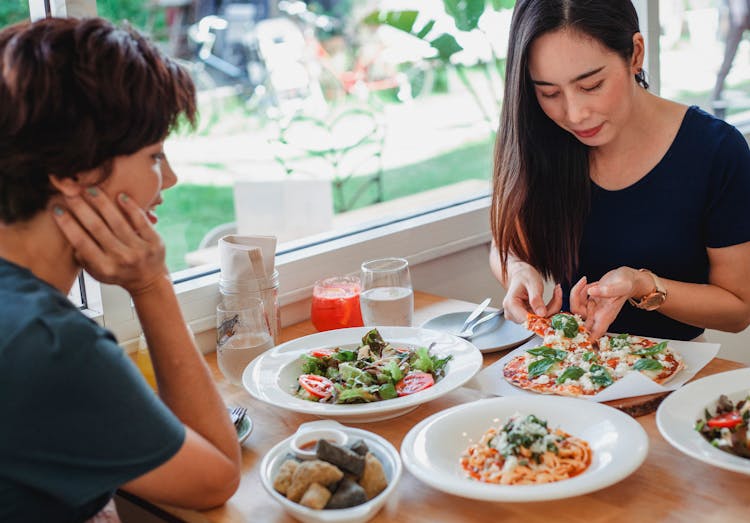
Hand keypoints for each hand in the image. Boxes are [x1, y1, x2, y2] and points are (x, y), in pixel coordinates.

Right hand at [52, 187, 167, 295]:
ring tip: (90, 189)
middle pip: (97, 229)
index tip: (57, 209)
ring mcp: (140, 250)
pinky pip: (141, 221)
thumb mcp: (98, 273)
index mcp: (105, 267)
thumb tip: (69, 234)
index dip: (68, 225)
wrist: (150, 281)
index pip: (82, 243)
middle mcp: (122, 259)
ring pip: (118, 222)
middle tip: (70, 192)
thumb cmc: (120, 274)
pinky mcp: (155, 242)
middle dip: (81, 208)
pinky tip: (120, 196)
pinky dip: (130, 207)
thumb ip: (83, 258)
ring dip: (102, 203)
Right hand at [502, 264, 561, 323]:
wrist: (521, 275)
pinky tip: (554, 299)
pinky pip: (541, 318)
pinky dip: (549, 310)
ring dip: (551, 310)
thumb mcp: (533, 283)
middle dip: (550, 310)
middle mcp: (512, 314)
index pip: (527, 319)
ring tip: (556, 293)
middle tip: (558, 294)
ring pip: (540, 321)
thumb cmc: (525, 276)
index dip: (542, 316)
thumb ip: (536, 298)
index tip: (555, 305)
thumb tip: (542, 314)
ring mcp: (518, 317)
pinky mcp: (525, 318)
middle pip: (535, 321)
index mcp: (510, 305)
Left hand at [572, 267, 640, 339]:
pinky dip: (578, 289)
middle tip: (583, 287)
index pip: (594, 333)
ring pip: (575, 307)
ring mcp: (592, 308)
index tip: (575, 328)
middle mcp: (597, 314)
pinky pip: (576, 299)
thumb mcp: (621, 286)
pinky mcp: (588, 300)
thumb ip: (608, 290)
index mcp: (606, 316)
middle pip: (578, 318)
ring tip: (585, 281)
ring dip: (576, 293)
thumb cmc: (628, 284)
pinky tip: (586, 281)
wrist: (627, 278)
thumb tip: (590, 292)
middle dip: (574, 301)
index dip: (584, 336)